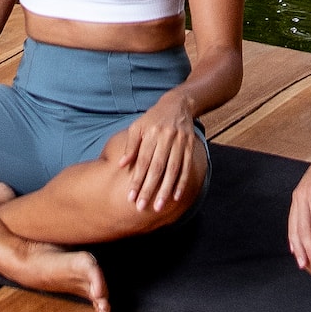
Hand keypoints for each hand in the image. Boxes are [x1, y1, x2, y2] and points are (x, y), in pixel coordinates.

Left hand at [115, 92, 199, 213]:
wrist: (178, 105)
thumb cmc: (153, 118)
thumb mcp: (137, 126)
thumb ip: (130, 146)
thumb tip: (121, 164)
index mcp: (151, 134)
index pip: (142, 161)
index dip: (137, 179)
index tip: (130, 197)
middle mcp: (166, 138)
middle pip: (157, 168)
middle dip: (149, 189)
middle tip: (142, 207)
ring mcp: (180, 143)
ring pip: (172, 170)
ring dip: (165, 190)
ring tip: (158, 206)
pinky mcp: (190, 147)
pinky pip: (186, 168)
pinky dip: (182, 183)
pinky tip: (176, 197)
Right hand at [288, 142, 310, 271]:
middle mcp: (302, 194)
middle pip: (303, 227)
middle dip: (309, 249)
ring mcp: (298, 196)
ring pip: (294, 225)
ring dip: (298, 246)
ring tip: (303, 264)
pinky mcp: (297, 198)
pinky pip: (292, 220)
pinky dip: (293, 236)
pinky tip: (295, 249)